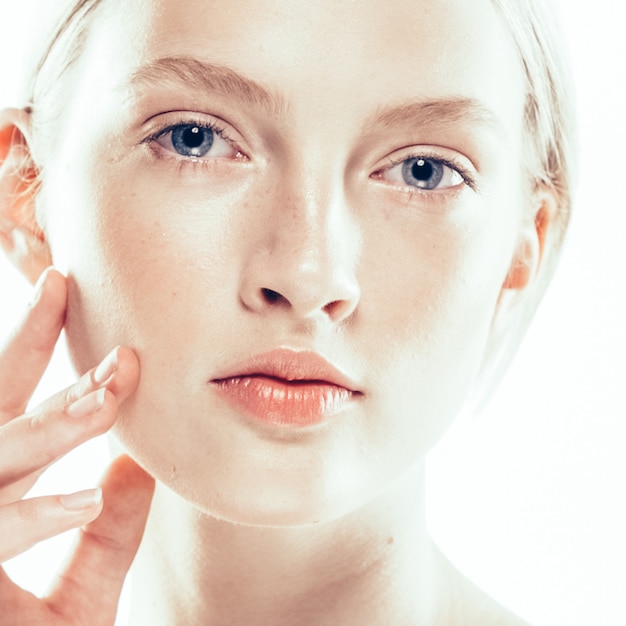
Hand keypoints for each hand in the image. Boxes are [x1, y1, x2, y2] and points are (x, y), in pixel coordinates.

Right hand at [0, 268, 154, 624]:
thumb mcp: (77, 600)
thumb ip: (109, 534)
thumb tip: (138, 466)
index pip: (12, 406)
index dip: (34, 346)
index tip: (71, 294)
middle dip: (27, 348)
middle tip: (71, 294)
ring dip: (49, 430)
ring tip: (108, 400)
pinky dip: (29, 519)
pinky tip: (83, 500)